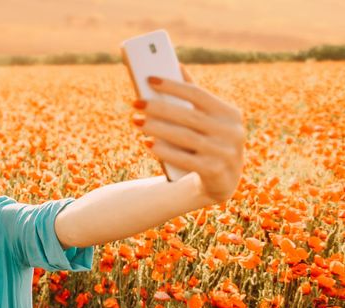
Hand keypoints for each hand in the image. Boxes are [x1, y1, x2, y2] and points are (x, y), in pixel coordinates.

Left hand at [131, 64, 245, 202]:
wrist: (222, 182)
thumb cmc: (209, 142)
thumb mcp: (208, 121)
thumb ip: (194, 97)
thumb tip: (175, 65)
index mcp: (229, 113)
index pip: (198, 94)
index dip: (173, 85)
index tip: (149, 79)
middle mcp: (231, 132)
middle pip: (188, 116)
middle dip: (159, 108)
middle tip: (136, 103)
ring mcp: (224, 153)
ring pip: (184, 137)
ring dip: (157, 127)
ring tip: (136, 120)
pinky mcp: (214, 171)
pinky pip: (184, 159)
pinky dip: (164, 150)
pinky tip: (147, 143)